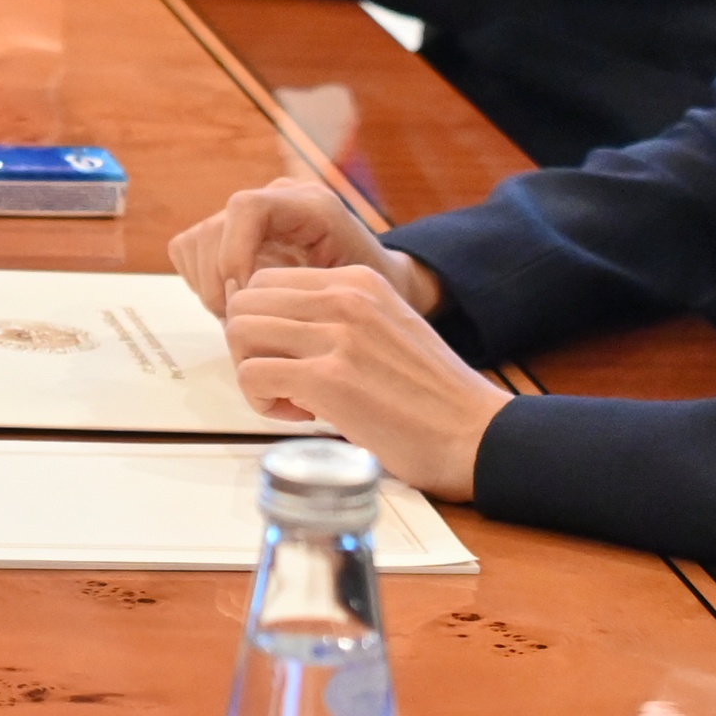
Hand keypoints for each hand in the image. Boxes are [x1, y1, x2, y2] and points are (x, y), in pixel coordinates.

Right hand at [170, 178, 427, 319]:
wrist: (376, 286)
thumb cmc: (371, 296)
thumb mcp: (349, 296)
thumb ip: (304, 293)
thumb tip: (248, 304)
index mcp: (311, 206)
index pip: (247, 207)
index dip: (233, 252)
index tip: (243, 296)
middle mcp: (276, 200)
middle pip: (213, 230)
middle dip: (218, 282)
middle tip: (241, 321)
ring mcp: (250, 214)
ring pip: (195, 242)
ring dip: (207, 286)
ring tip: (241, 315)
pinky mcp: (231, 231)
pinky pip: (191, 250)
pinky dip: (201, 282)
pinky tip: (234, 303)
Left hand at [223, 264, 510, 498]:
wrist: (476, 435)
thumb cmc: (431, 396)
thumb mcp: (386, 327)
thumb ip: (338, 317)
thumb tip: (276, 329)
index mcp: (357, 281)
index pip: (266, 280)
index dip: (263, 323)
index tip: (288, 356)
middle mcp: (343, 298)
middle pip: (243, 302)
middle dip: (249, 345)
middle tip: (281, 380)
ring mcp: (336, 336)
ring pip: (239, 332)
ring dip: (253, 372)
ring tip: (292, 398)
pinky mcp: (329, 379)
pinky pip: (252, 375)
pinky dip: (262, 402)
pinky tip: (302, 415)